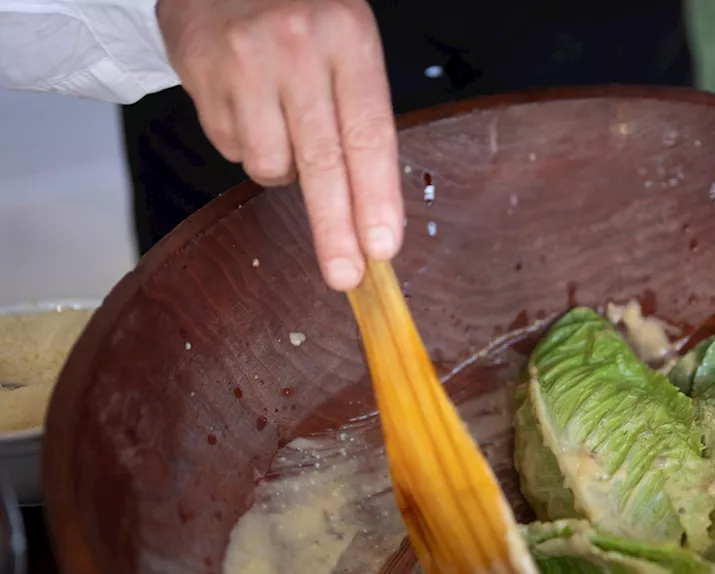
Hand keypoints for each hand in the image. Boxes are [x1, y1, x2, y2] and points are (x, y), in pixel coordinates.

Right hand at [156, 0, 402, 291]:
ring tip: (284, 130)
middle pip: (322, 161)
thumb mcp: (348, 42)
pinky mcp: (202, 75)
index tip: (382, 246)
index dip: (376, 198)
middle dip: (335, 229)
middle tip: (345, 275)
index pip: (369, 134)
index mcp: (349, 38)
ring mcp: (245, 62)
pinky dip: (246, 145)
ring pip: (269, 164)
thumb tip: (373, 209)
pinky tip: (250, 108)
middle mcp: (298, 48)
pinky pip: (231, 147)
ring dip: (283, 172)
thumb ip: (360, 113)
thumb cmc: (300, 12)